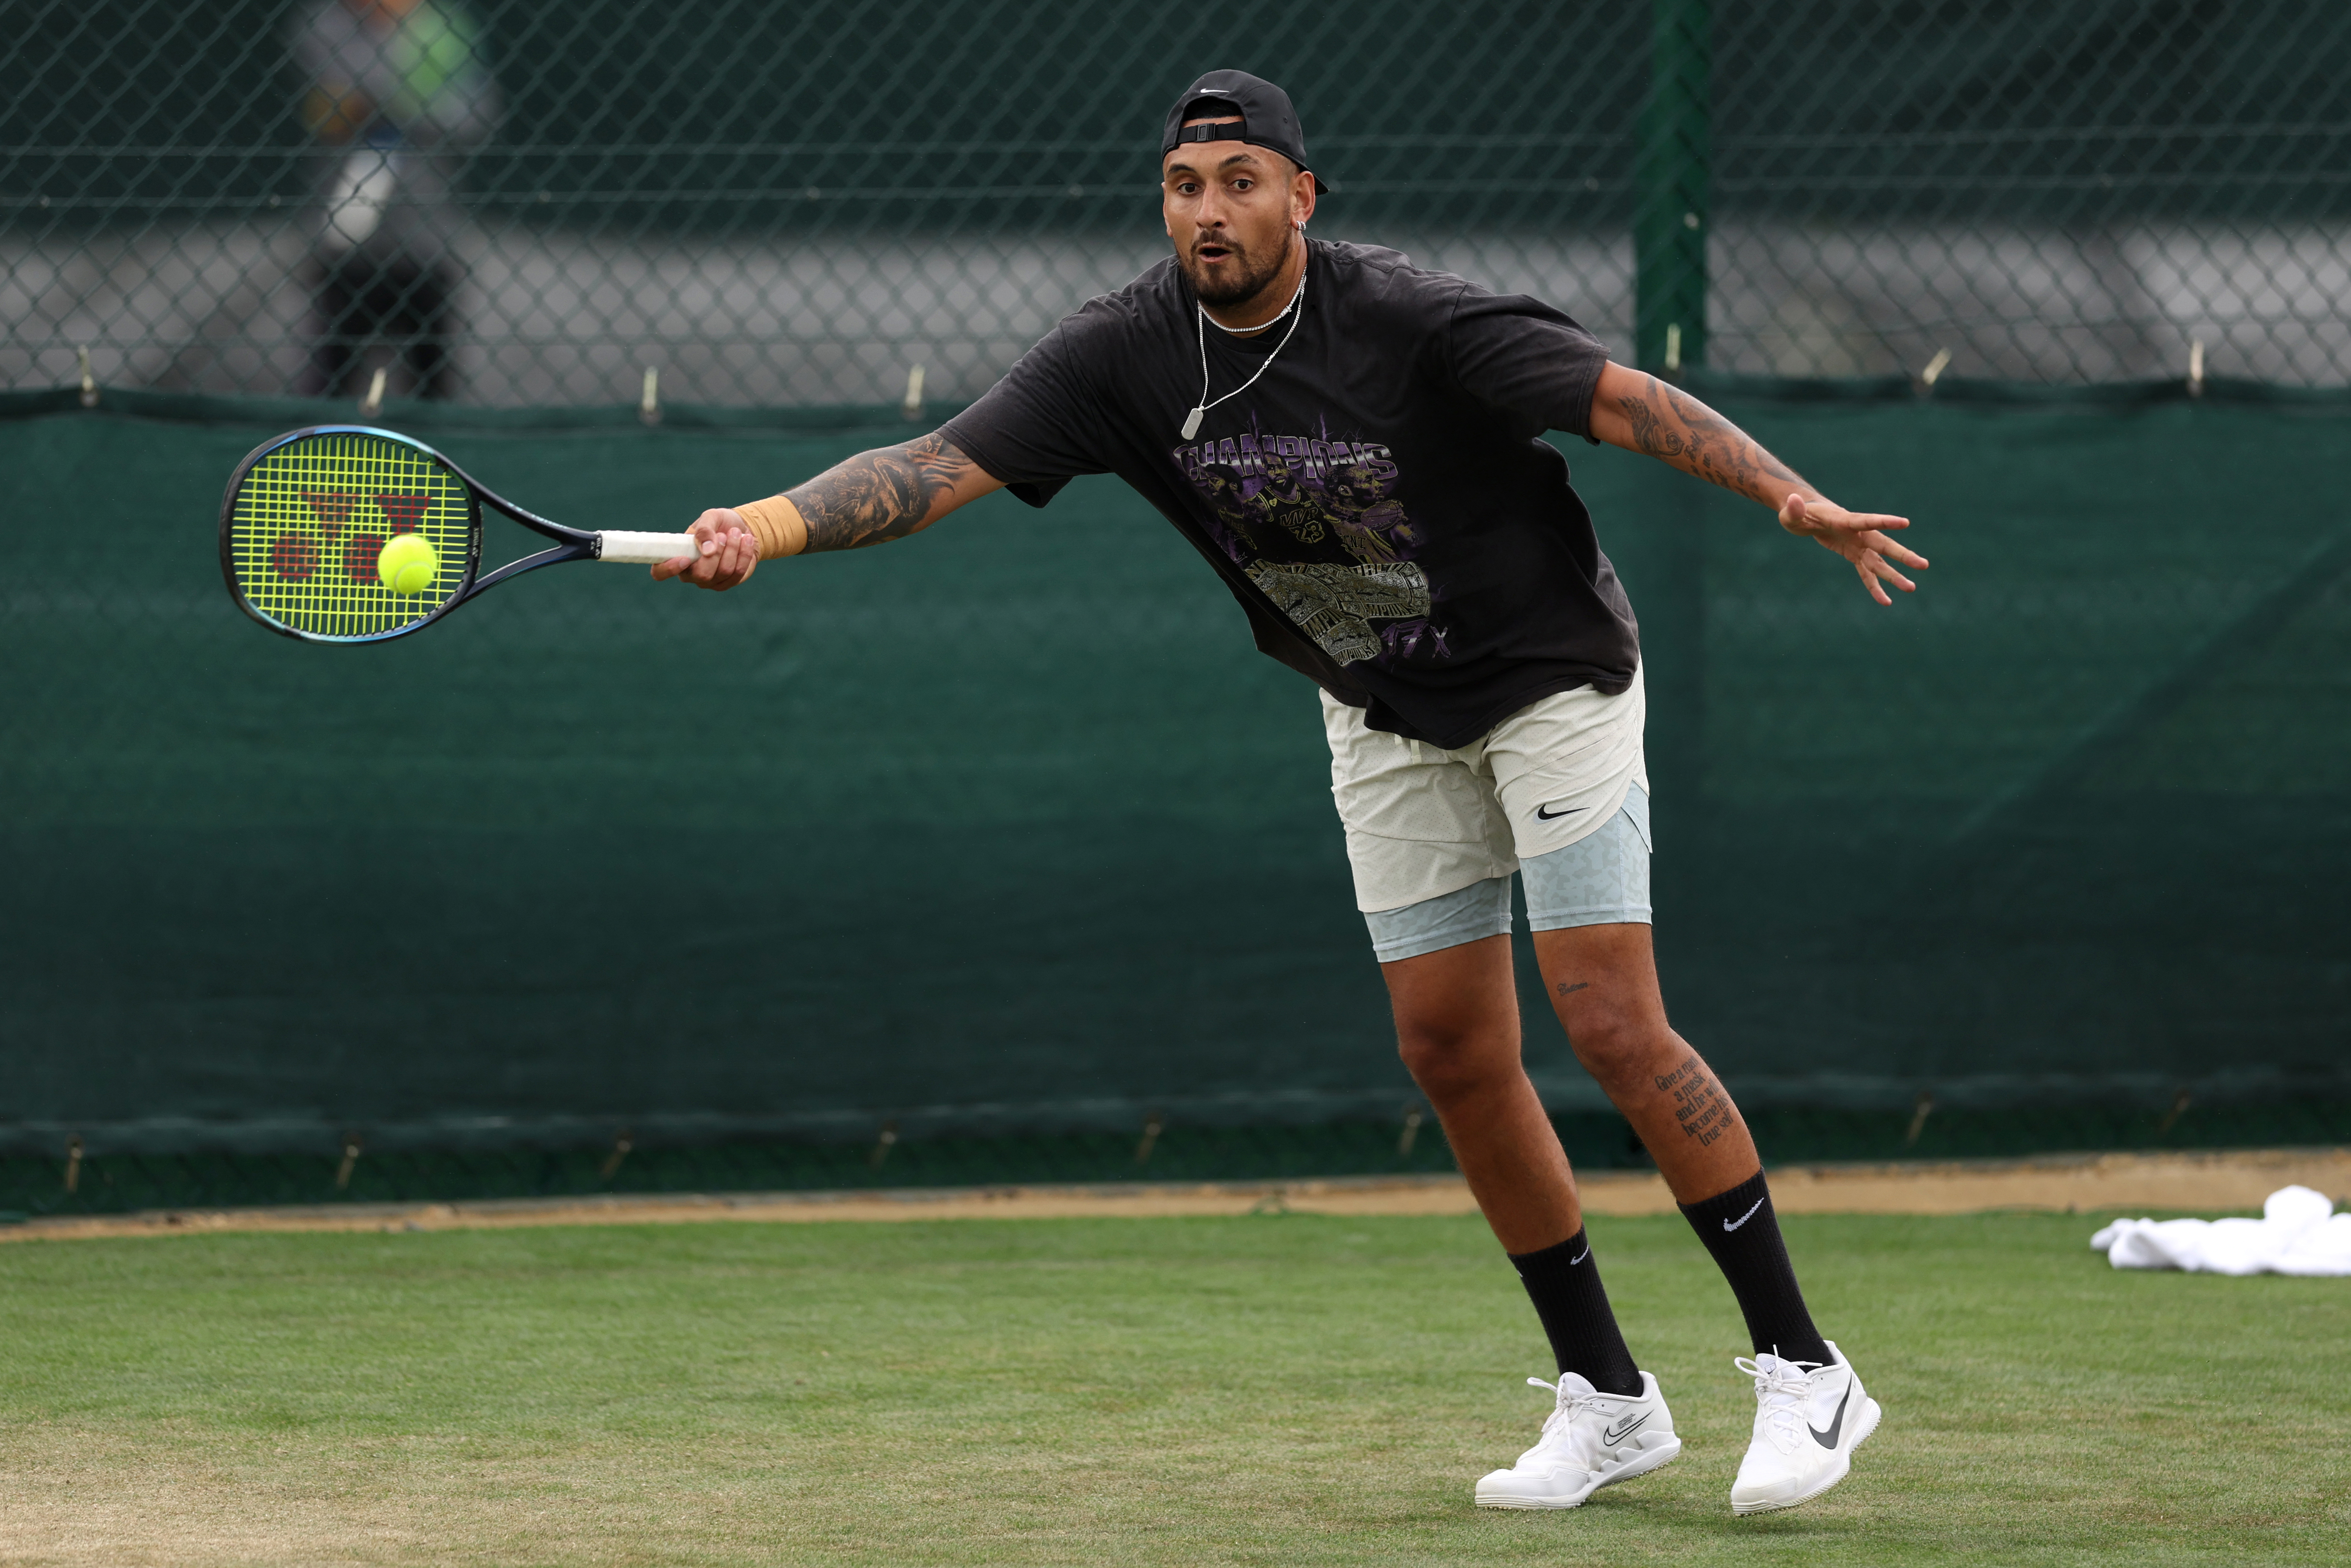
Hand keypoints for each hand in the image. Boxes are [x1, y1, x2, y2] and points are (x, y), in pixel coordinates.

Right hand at [651, 509, 758, 589]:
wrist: (742, 529)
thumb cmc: (720, 523)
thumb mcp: (711, 517)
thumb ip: (705, 529)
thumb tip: (706, 550)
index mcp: (677, 556)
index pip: (660, 572)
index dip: (669, 569)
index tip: (685, 558)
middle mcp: (691, 573)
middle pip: (702, 574)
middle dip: (718, 552)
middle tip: (724, 534)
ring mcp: (710, 582)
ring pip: (724, 572)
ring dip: (733, 549)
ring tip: (737, 533)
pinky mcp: (728, 583)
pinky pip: (738, 573)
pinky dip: (744, 554)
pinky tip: (746, 541)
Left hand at [1778, 494, 1926, 605]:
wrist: (1805, 517)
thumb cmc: (1796, 513)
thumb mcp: (1790, 513)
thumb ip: (1794, 510)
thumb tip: (1792, 500)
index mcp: (1844, 520)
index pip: (1866, 521)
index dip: (1884, 522)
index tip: (1905, 523)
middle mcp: (1857, 534)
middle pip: (1882, 545)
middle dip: (1902, 555)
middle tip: (1923, 565)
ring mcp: (1858, 545)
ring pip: (1879, 562)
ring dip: (1894, 576)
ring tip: (1911, 588)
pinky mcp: (1854, 556)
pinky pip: (1866, 574)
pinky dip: (1875, 587)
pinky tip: (1886, 601)